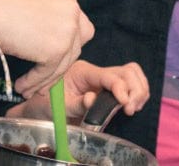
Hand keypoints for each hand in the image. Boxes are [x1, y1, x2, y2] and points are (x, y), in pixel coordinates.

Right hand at [0, 0, 94, 97]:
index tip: (55, 59)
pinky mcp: (55, 50)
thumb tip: (55, 47)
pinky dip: (34, 82)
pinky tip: (21, 87)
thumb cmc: (0, 7)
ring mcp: (67, 31)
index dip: (68, 46)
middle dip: (61, 64)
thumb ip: (50, 22)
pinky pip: (47, 72)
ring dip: (45, 79)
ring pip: (63, 64)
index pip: (79, 28)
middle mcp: (72, 12)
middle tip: (44, 77)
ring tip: (28, 89)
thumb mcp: (35, 8)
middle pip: (76, 47)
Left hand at [6, 60, 148, 120]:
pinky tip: (132, 105)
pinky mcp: (108, 88)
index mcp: (82, 72)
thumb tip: (92, 100)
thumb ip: (75, 104)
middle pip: (127, 71)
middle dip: (135, 89)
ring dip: (139, 90)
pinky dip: (137, 92)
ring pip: (132, 74)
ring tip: (133, 107)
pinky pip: (131, 83)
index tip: (125, 104)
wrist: (39, 107)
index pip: (109, 75)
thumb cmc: (45, 104)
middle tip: (130, 108)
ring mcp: (103, 79)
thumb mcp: (56, 106)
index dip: (120, 88)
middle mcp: (95, 72)